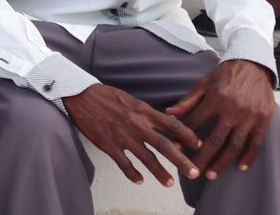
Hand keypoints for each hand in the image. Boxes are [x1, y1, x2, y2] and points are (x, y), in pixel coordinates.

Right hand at [64, 82, 202, 186]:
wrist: (80, 95)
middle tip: (194, 173)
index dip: (188, 135)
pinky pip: (124, 163)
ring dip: (160, 172)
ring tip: (169, 183)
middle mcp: (136, 124)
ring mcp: (122, 136)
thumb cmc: (106, 96)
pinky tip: (139, 180)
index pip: (172, 124)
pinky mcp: (108, 144)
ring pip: (146, 158)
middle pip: (164, 145)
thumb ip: (147, 112)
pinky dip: (132, 174)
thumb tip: (166, 121)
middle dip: (181, 161)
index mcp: (143, 111)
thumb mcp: (131, 99)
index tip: (199, 145)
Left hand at [166, 60, 275, 179]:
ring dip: (222, 162)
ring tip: (211, 175)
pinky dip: (249, 157)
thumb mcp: (204, 83)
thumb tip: (168, 114)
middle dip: (202, 158)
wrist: (254, 65)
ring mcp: (250, 116)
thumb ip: (188, 100)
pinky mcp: (264, 119)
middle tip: (191, 172)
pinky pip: (256, 143)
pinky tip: (240, 167)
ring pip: (234, 145)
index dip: (183, 137)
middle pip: (215, 139)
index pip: (196, 122)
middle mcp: (233, 109)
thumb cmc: (225, 75)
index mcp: (216, 98)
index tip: (175, 150)